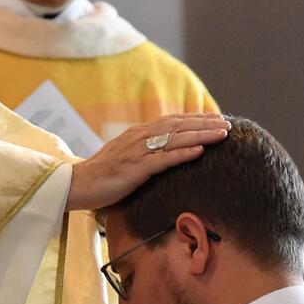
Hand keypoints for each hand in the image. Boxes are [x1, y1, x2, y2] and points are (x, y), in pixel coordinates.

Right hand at [66, 114, 230, 210]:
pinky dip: (182, 154)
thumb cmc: (102, 176)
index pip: (172, 121)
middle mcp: (139, 137)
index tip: (217, 118)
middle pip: (178, 126)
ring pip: (174, 139)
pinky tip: (199, 151)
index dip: (196, 119)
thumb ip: (144, 153)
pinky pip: (162, 160)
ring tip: (222, 134)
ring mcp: (136, 152)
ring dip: (201, 135)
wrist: (76, 185)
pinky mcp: (133, 169)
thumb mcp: (126, 159)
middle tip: (228, 123)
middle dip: (205, 124)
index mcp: (138, 134)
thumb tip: (165, 153)